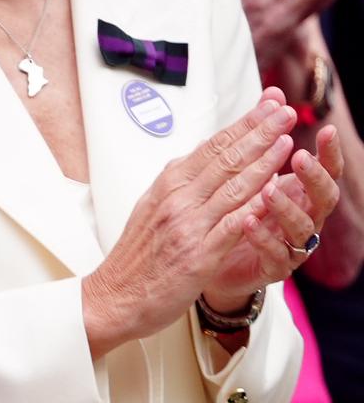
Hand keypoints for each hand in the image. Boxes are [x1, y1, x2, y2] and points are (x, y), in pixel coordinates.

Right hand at [82, 91, 297, 355]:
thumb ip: (180, 182)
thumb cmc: (137, 256)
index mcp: (167, 185)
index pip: (212, 146)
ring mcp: (188, 226)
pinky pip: (231, 227)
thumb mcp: (152, 207)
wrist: (115, 296)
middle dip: (259, 132)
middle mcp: (177, 200)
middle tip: (285, 111)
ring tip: (287, 141)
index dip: (243, 124)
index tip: (267, 106)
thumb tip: (202, 153)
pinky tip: (273, 194)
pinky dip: (252, 208)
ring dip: (262, 162)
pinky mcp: (198, 255)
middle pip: (225, 159)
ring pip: (232, 187)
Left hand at [203, 127, 344, 306]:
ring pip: (301, 227)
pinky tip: (248, 221)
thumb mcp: (248, 169)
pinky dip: (262, 237)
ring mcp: (291, 243)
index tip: (325, 131)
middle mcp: (303, 216)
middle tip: (299, 157)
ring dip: (286, 206)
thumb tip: (273, 94)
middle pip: (323, 197)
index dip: (329, 152)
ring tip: (268, 189)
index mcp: (300, 191)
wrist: (212, 260)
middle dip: (314, 176)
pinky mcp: (272, 267)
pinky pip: (274, 253)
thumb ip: (263, 135)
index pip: (324, 169)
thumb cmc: (237, 210)